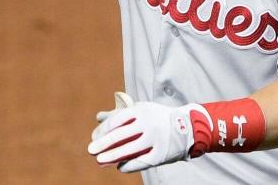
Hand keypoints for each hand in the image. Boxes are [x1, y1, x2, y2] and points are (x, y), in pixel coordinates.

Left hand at [88, 100, 209, 172]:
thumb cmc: (157, 117)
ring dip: (112, 157)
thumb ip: (121, 113)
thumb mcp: (141, 109)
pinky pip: (141, 162)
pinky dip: (129, 165)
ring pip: (129, 150)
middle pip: (120, 136)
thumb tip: (98, 117)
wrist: (187, 126)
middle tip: (90, 151)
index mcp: (141, 111)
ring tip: (100, 161)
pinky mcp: (161, 153)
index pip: (117, 120)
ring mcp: (155, 140)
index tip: (93, 137)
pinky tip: (120, 167)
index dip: (103, 130)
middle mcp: (148, 124)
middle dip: (103, 144)